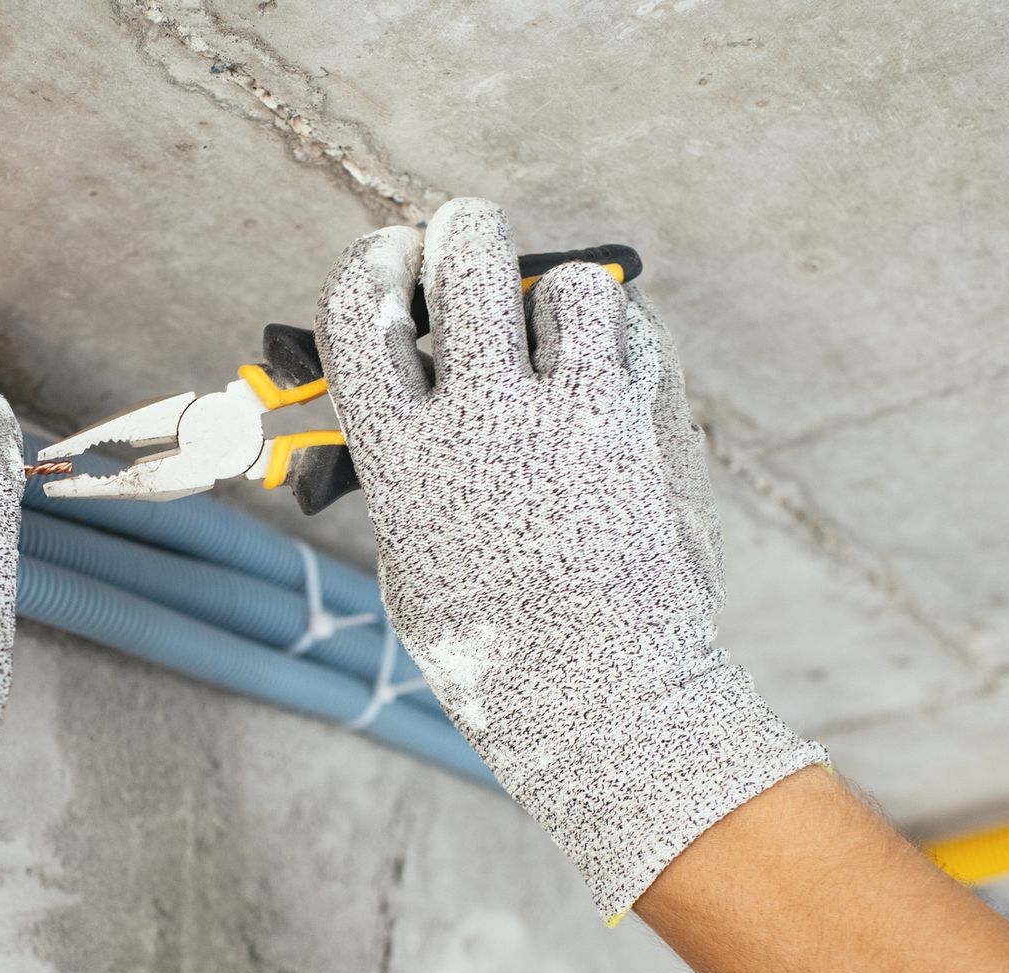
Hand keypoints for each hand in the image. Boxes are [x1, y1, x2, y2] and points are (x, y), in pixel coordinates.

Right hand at [314, 199, 823, 919]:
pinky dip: (620, 340)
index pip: (360, 310)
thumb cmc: (493, 648)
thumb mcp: (414, 561)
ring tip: (555, 332)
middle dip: (462, 235)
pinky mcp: (649, 425)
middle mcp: (487, 421)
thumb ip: (409, 469)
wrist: (602, 701)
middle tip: (467, 250)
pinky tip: (606, 377)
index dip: (371, 266)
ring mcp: (577, 416)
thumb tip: (416, 395)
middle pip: (468, 251)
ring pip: (571, 282)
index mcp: (407, 459)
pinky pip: (638, 332)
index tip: (390, 261)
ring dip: (556, 296)